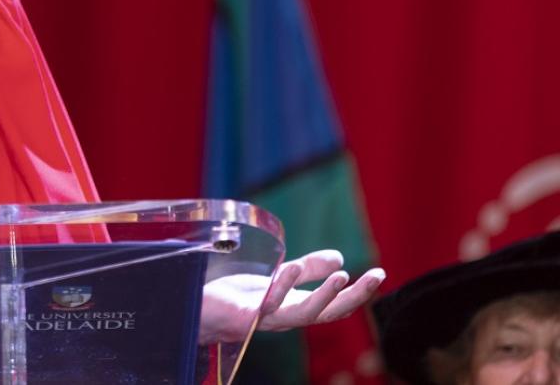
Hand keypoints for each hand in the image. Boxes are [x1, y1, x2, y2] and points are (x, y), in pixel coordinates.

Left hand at [199, 250, 385, 342]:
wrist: (197, 310)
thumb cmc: (236, 296)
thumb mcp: (277, 278)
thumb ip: (307, 270)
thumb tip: (341, 258)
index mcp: (296, 307)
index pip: (335, 305)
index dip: (359, 292)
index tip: (381, 273)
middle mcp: (285, 317)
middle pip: (328, 313)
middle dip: (354, 297)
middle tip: (377, 276)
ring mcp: (266, 319)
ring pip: (302, 315)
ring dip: (324, 296)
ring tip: (342, 275)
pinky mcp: (244, 315)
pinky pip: (266, 304)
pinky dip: (280, 287)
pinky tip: (291, 268)